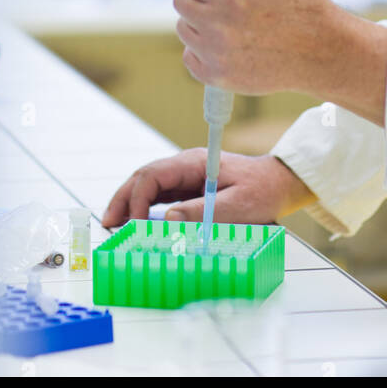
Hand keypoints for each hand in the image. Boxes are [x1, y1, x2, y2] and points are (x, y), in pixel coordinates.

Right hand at [100, 148, 313, 227]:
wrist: (279, 183)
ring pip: (148, 185)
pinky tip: (135, 222)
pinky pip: (160, 195)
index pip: (154, 175)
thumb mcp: (238, 205)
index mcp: (194, 163)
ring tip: (114, 224)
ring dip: (129, 202)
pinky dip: (143, 207)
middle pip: (144, 177)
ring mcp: (186, 176)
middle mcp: (185, 166)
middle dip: (123, 198)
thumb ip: (204, 211)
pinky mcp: (189, 188)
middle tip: (107, 223)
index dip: (137, 198)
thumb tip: (167, 218)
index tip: (132, 224)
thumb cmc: (262, 191)